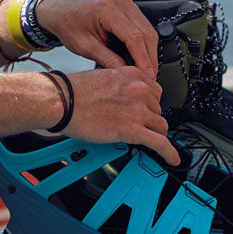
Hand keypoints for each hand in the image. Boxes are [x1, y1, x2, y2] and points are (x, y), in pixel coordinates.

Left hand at [36, 0, 158, 75]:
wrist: (58, 10)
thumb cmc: (67, 26)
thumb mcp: (85, 47)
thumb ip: (108, 59)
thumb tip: (129, 74)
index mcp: (106, 9)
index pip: (134, 37)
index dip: (143, 59)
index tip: (148, 76)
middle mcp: (119, 1)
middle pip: (146, 32)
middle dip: (150, 56)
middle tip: (150, 77)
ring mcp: (124, 0)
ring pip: (147, 28)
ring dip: (150, 49)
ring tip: (148, 70)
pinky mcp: (126, 4)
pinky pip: (142, 24)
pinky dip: (144, 41)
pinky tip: (142, 56)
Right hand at [61, 65, 178, 165]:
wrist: (62, 101)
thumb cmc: (72, 90)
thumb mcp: (101, 77)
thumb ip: (118, 85)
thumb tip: (122, 98)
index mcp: (130, 75)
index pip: (155, 91)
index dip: (150, 103)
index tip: (148, 110)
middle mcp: (138, 90)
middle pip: (157, 109)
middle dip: (149, 118)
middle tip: (138, 125)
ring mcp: (137, 110)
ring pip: (161, 126)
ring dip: (154, 134)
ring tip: (149, 141)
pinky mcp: (133, 130)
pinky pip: (160, 144)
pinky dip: (168, 153)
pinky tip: (171, 158)